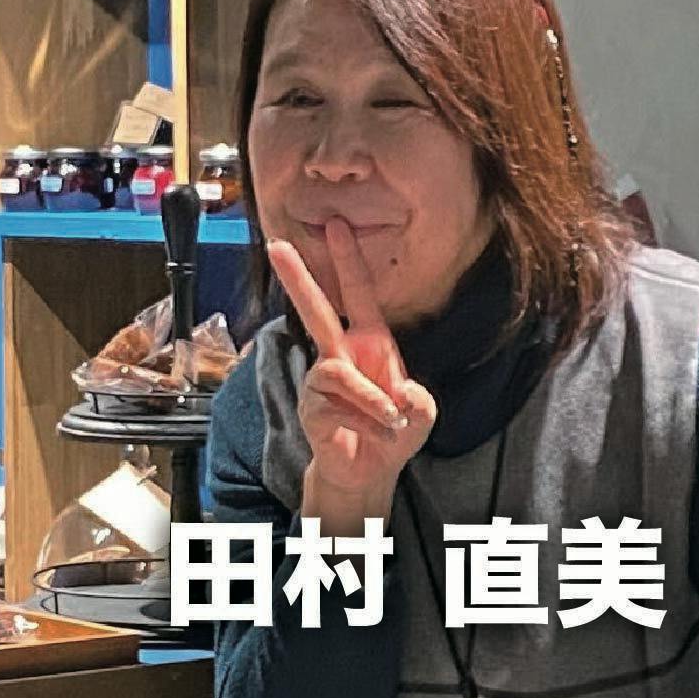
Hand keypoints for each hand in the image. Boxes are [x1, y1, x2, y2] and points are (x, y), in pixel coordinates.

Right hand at [269, 226, 438, 530]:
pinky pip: (339, 402)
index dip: (348, 261)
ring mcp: (322, 380)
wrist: (371, 471)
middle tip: (277, 246)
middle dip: (298, 277)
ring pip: (341, 371)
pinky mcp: (311, 405)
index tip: (337, 225)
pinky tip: (377, 433)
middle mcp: (341, 354)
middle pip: (314, 309)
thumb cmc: (394, 432)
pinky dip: (366, 418)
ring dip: (373, 399)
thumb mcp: (421, 410)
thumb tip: (394, 392)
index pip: (358, 295)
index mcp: (369, 343)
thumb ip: (416, 396)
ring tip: (391, 421)